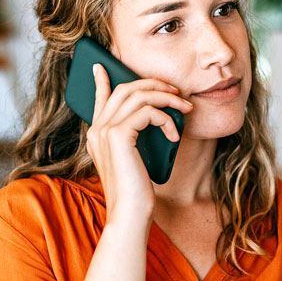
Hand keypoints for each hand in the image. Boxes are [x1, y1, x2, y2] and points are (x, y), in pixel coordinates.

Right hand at [86, 64, 190, 222]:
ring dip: (166, 97)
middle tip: (176, 91)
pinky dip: (166, 119)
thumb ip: (134, 138)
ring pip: (137, 95)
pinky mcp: (118, 136)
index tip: (103, 65)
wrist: (129, 214)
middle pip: (124, 89)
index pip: (100, 99)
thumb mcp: (134, 160)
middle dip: (153, 84)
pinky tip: (175, 134)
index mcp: (97, 135)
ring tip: (184, 106)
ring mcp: (105, 131)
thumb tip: (153, 116)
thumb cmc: (136, 193)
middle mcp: (96, 130)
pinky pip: (147, 112)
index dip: (102, 80)